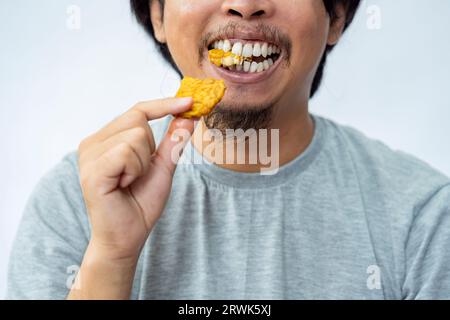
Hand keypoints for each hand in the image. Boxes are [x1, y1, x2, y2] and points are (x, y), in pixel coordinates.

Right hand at [78, 97, 193, 261]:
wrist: (126, 237)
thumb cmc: (140, 203)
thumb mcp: (163, 166)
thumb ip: (173, 141)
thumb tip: (190, 115)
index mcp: (107, 139)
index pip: (137, 110)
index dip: (164, 104)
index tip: (191, 101)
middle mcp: (93, 142)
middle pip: (138, 118)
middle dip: (150, 147)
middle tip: (139, 172)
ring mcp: (89, 155)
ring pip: (136, 135)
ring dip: (143, 162)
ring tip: (129, 181)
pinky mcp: (91, 169)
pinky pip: (127, 151)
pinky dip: (135, 170)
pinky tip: (123, 185)